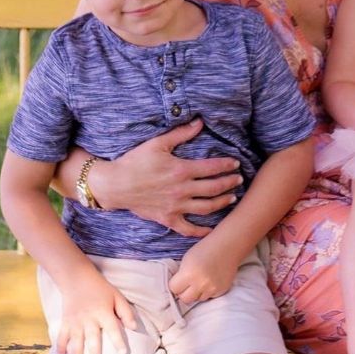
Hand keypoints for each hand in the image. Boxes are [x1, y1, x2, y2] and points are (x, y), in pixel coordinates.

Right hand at [56, 270, 136, 353]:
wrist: (77, 278)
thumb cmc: (100, 289)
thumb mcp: (116, 296)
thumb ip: (126, 311)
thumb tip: (134, 327)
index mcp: (104, 312)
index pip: (113, 328)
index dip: (118, 341)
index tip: (123, 353)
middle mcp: (89, 318)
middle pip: (92, 335)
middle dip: (94, 349)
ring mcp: (76, 320)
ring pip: (76, 338)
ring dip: (76, 351)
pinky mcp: (66, 321)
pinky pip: (62, 335)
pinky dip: (60, 347)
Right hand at [90, 119, 241, 235]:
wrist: (115, 184)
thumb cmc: (135, 161)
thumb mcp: (158, 143)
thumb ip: (181, 133)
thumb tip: (200, 122)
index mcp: (181, 170)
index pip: (211, 168)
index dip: (226, 165)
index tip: (236, 163)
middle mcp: (182, 190)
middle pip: (213, 188)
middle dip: (229, 183)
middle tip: (239, 179)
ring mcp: (175, 207)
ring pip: (206, 208)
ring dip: (222, 203)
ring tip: (232, 198)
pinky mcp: (167, 219)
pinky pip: (188, 229)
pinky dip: (202, 231)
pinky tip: (212, 229)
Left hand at [168, 237, 238, 304]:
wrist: (228, 245)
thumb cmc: (205, 247)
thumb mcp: (187, 258)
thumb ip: (181, 274)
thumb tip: (176, 288)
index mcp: (189, 273)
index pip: (173, 288)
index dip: (175, 283)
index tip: (178, 279)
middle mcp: (200, 283)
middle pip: (185, 299)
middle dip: (184, 292)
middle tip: (187, 283)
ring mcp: (212, 288)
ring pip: (197, 299)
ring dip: (197, 292)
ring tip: (200, 279)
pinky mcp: (221, 291)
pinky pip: (209, 296)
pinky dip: (208, 291)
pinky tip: (210, 279)